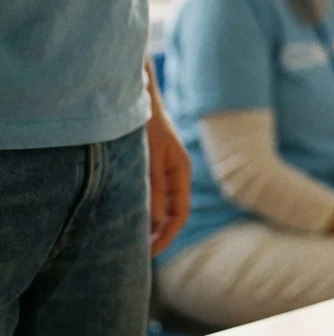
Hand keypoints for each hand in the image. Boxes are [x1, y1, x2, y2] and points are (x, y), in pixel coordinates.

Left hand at [146, 98, 191, 255]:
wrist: (138, 99)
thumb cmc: (146, 125)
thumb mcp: (150, 158)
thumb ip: (154, 187)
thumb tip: (157, 221)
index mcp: (181, 173)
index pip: (180, 213)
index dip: (168, 234)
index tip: (151, 251)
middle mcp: (175, 176)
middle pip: (172, 214)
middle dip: (160, 234)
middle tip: (140, 254)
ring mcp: (164, 172)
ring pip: (162, 206)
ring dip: (151, 224)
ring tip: (134, 241)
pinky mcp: (152, 169)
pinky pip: (152, 197)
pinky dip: (144, 211)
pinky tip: (130, 218)